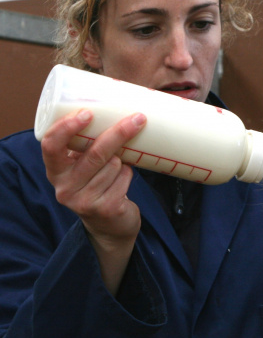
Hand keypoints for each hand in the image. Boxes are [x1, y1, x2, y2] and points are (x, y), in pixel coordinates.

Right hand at [41, 109, 146, 294]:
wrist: (109, 227)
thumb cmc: (97, 186)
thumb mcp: (83, 168)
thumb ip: (86, 147)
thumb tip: (114, 110)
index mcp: (55, 172)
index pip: (51, 145)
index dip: (67, 127)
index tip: (87, 113)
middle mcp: (65, 187)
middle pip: (94, 153)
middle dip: (118, 133)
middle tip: (137, 118)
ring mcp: (85, 200)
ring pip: (114, 164)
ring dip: (122, 160)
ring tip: (117, 169)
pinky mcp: (106, 208)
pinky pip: (125, 177)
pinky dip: (128, 174)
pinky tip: (122, 183)